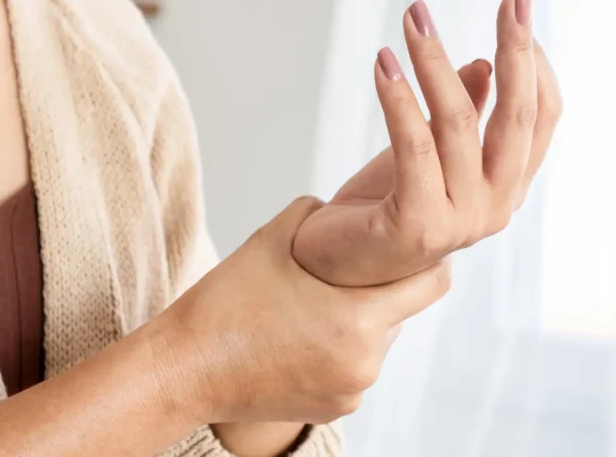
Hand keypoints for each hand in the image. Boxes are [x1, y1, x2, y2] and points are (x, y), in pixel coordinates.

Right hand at [153, 197, 452, 425]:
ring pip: (378, 342)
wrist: (184, 370)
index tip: (411, 243)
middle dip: (383, 290)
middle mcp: (365, 362)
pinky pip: (355, 369)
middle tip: (349, 271)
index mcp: (357, 319)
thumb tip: (348, 206)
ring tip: (316, 305)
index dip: (427, 258)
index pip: (432, 283)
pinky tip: (303, 336)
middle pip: (402, 313)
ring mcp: (352, 391)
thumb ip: (320, 214)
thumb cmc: (225, 304)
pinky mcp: (335, 410)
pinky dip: (340, 351)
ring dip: (360, 322)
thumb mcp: (272, 238)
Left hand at [293, 0, 561, 286]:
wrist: (335, 267)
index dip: (536, 61)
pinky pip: (414, 145)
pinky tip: (383, 63)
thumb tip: (484, 64)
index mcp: (507, 186)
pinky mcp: (418, 224)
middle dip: (516, 49)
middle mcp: (496, 206)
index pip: (541, 117)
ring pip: (458, 122)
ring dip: (434, 61)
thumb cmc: (384, 206)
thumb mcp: (429, 151)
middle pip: (517, 117)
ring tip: (413, 18)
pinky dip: (398, 98)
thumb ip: (464, 116)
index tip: (518, 8)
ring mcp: (461, 220)